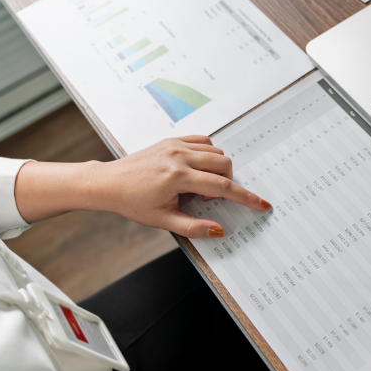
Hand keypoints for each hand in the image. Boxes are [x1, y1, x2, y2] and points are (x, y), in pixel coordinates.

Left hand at [94, 136, 269, 237]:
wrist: (109, 183)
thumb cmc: (132, 201)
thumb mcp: (163, 221)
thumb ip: (194, 227)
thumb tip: (218, 230)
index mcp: (178, 177)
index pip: (222, 186)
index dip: (245, 197)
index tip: (261, 203)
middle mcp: (179, 157)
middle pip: (223, 164)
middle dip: (227, 182)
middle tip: (208, 197)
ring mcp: (175, 145)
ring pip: (216, 151)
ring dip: (217, 168)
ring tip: (198, 184)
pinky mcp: (172, 140)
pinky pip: (203, 141)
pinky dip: (208, 154)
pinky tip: (198, 168)